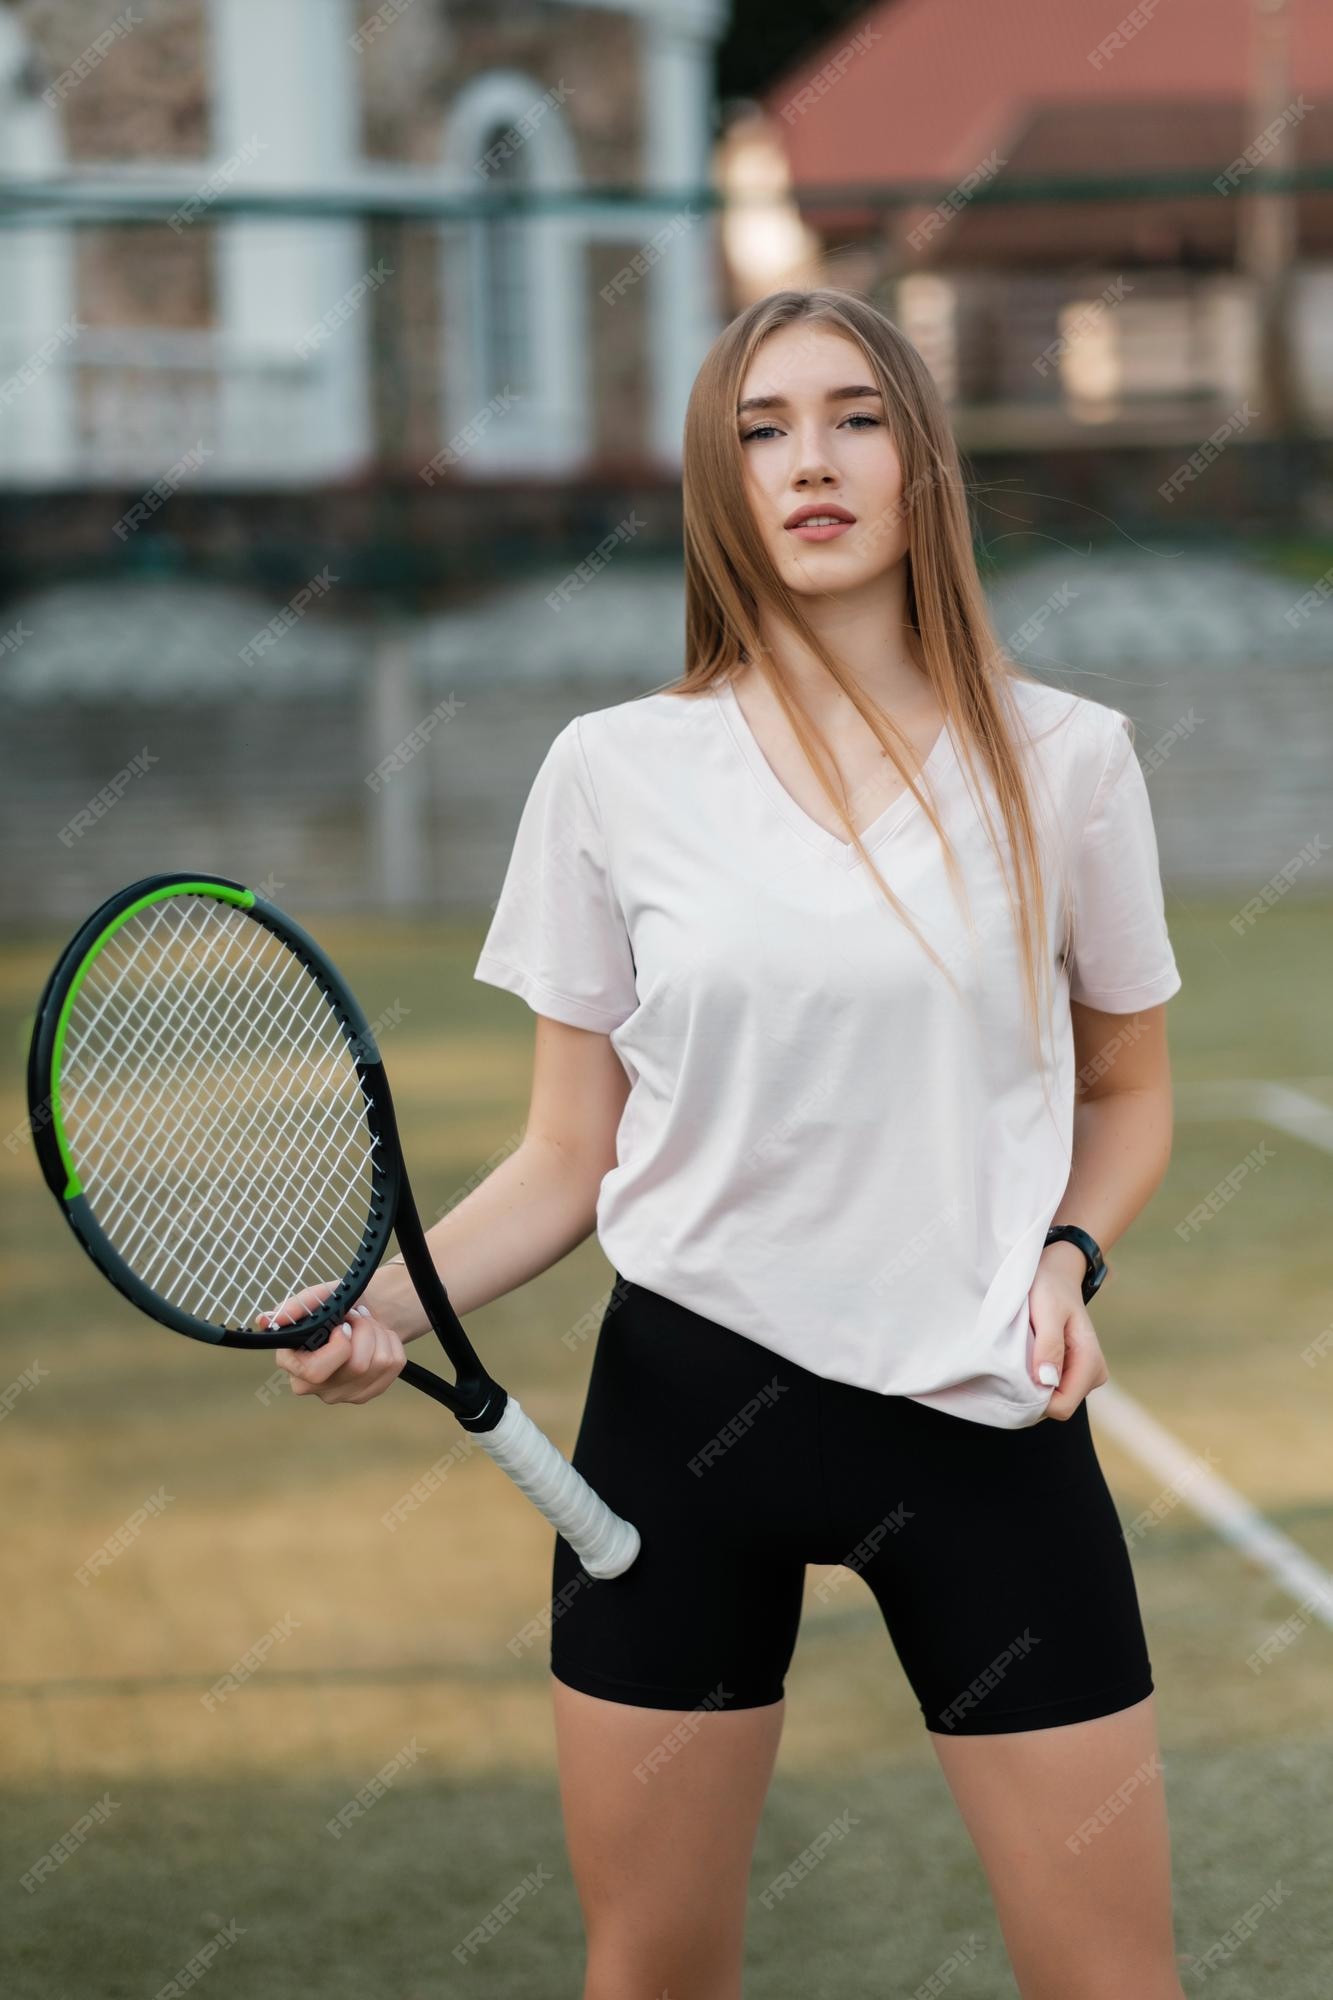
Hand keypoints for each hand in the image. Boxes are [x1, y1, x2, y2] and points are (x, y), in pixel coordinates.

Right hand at [261, 1281, 407, 1405]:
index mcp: (292, 1364)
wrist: (361, 1311)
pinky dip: (391, 1342)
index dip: (339, 1347)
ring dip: (378, 1333)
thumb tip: (266, 1320)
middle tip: (357, 1315)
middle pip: (356, 1367)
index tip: (343, 1325)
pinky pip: (394, 1366)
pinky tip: (378, 1336)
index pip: (315, 1372)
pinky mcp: (367, 1393)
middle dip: (365, 1332)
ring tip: (366, 1322)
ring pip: (378, 1364)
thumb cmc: (332, 1305)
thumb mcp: (314, 1298)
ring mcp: (341, 1394)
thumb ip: (291, 1308)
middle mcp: (312, 1386)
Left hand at [1027, 1243, 1108, 1420]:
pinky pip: (1050, 1389)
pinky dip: (1034, 1378)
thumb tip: (1046, 1381)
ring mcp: (1083, 1375)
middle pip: (1057, 1406)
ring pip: (1052, 1400)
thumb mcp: (1048, 1311)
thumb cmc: (1050, 1287)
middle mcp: (1092, 1375)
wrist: (1056, 1273)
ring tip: (1024, 1352)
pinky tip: (1028, 1356)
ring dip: (1032, 1383)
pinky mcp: (1072, 1372)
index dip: (1036, 1399)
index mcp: (1091, 1362)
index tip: (1016, 1375)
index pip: (1062, 1406)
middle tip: (1017, 1359)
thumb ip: (1049, 1346)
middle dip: (1033, 1392)